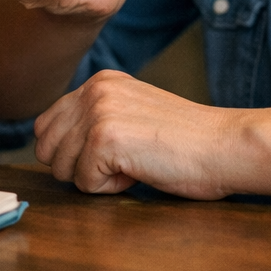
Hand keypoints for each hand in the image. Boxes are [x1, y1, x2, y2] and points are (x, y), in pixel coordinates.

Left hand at [34, 71, 229, 196]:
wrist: (224, 146)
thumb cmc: (186, 142)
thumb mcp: (133, 114)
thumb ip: (97, 119)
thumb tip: (54, 147)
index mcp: (100, 81)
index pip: (46, 124)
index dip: (69, 152)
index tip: (107, 156)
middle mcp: (94, 89)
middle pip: (46, 147)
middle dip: (76, 167)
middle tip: (121, 163)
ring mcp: (98, 111)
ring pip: (61, 168)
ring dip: (95, 178)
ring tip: (134, 164)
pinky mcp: (105, 137)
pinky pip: (84, 183)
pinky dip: (110, 188)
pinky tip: (140, 171)